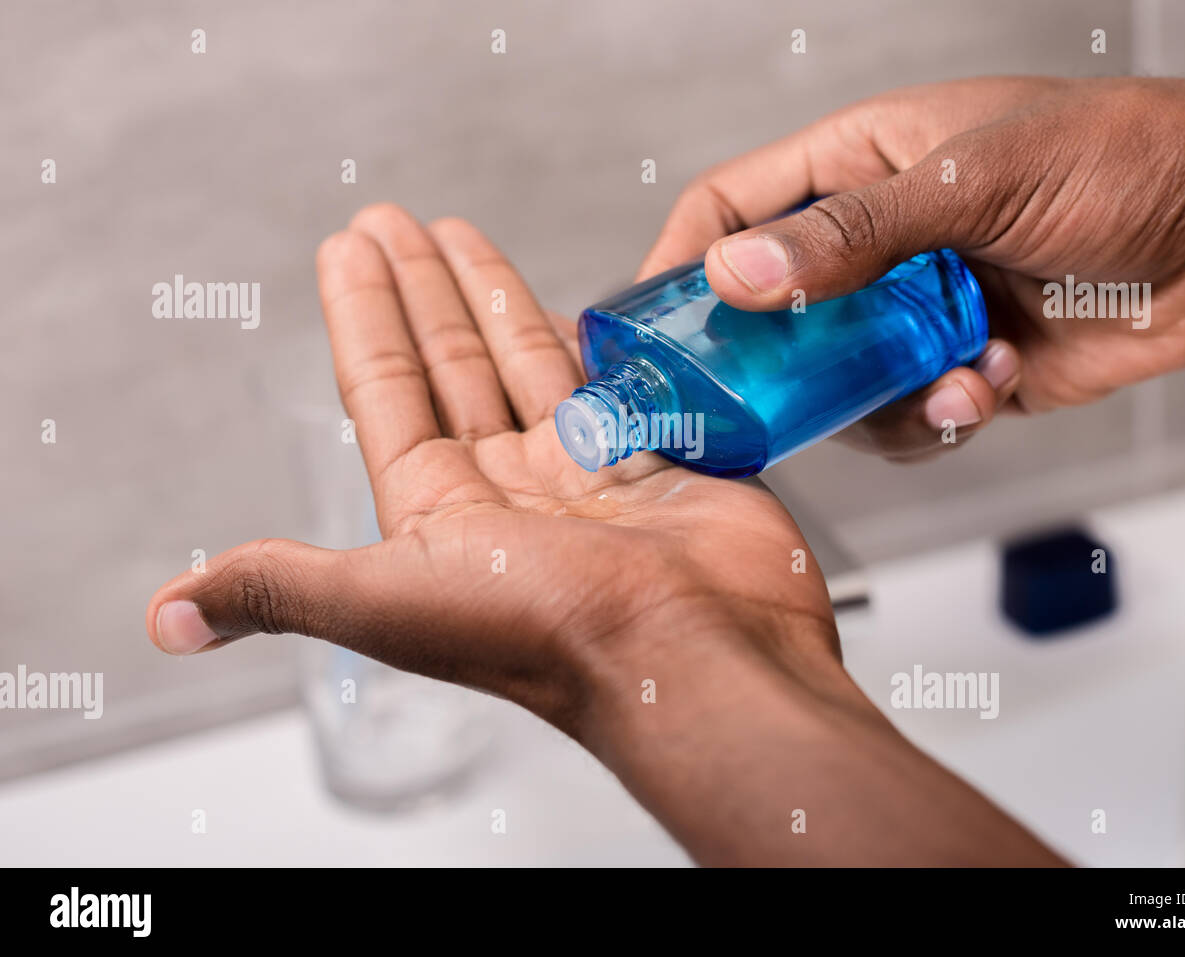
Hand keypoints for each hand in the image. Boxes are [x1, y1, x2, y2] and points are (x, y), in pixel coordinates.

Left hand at [144, 204, 838, 736]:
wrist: (690, 653)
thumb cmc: (543, 633)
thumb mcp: (387, 601)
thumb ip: (281, 586)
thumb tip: (169, 618)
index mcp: (438, 515)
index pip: (384, 392)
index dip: (360, 318)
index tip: (345, 249)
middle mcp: (505, 492)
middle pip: (448, 368)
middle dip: (416, 292)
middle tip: (391, 219)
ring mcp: (582, 475)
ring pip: (523, 367)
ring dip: (487, 298)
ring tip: (456, 231)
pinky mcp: (654, 461)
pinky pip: (607, 385)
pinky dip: (583, 339)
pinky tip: (563, 297)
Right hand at [640, 76, 1184, 460]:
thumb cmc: (1121, 160)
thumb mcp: (975, 180)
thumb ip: (852, 233)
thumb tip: (737, 273)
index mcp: (863, 165)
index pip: (736, 207)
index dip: (684, 262)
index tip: (648, 327)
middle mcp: (880, 245)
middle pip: (775, 313)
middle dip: (771, 364)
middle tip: (761, 405)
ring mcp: (917, 313)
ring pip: (837, 384)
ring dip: (881, 401)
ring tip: (951, 377)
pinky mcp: (962, 371)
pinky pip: (909, 419)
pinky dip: (940, 419)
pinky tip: (990, 384)